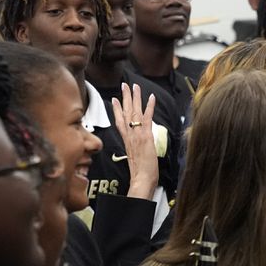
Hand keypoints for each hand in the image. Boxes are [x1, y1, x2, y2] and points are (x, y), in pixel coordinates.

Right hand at [111, 83, 158, 199]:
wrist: (141, 180)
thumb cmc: (140, 174)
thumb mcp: (135, 159)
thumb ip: (135, 150)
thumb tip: (139, 146)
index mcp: (126, 141)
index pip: (119, 121)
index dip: (117, 110)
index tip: (114, 99)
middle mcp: (129, 136)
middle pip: (125, 113)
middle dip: (125, 98)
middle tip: (124, 85)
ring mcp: (137, 135)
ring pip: (134, 112)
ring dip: (135, 97)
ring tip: (134, 86)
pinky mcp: (146, 137)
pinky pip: (147, 118)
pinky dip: (149, 107)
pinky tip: (151, 97)